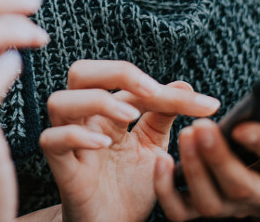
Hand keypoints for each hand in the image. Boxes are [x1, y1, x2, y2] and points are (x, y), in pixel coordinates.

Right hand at [39, 60, 220, 221]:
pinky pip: (52, 140)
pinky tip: (104, 144)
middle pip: (81, 72)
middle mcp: (85, 120)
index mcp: (107, 111)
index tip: (207, 105)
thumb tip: (184, 83)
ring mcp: (71, 143)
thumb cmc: (129, 187)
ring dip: (96, 101)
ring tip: (130, 116)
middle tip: (151, 90)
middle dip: (116, 72)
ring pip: (59, 101)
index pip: (129, 82)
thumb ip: (164, 116)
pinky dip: (76, 136)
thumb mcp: (154, 148)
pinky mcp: (63, 169)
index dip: (168, 89)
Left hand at [152, 95, 259, 219]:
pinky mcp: (211, 210)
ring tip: (183, 136)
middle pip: (241, 187)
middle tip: (201, 127)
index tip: (242, 126)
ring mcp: (237, 209)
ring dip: (193, 171)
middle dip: (219, 158)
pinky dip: (168, 193)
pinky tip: (161, 161)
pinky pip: (184, 213)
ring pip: (212, 203)